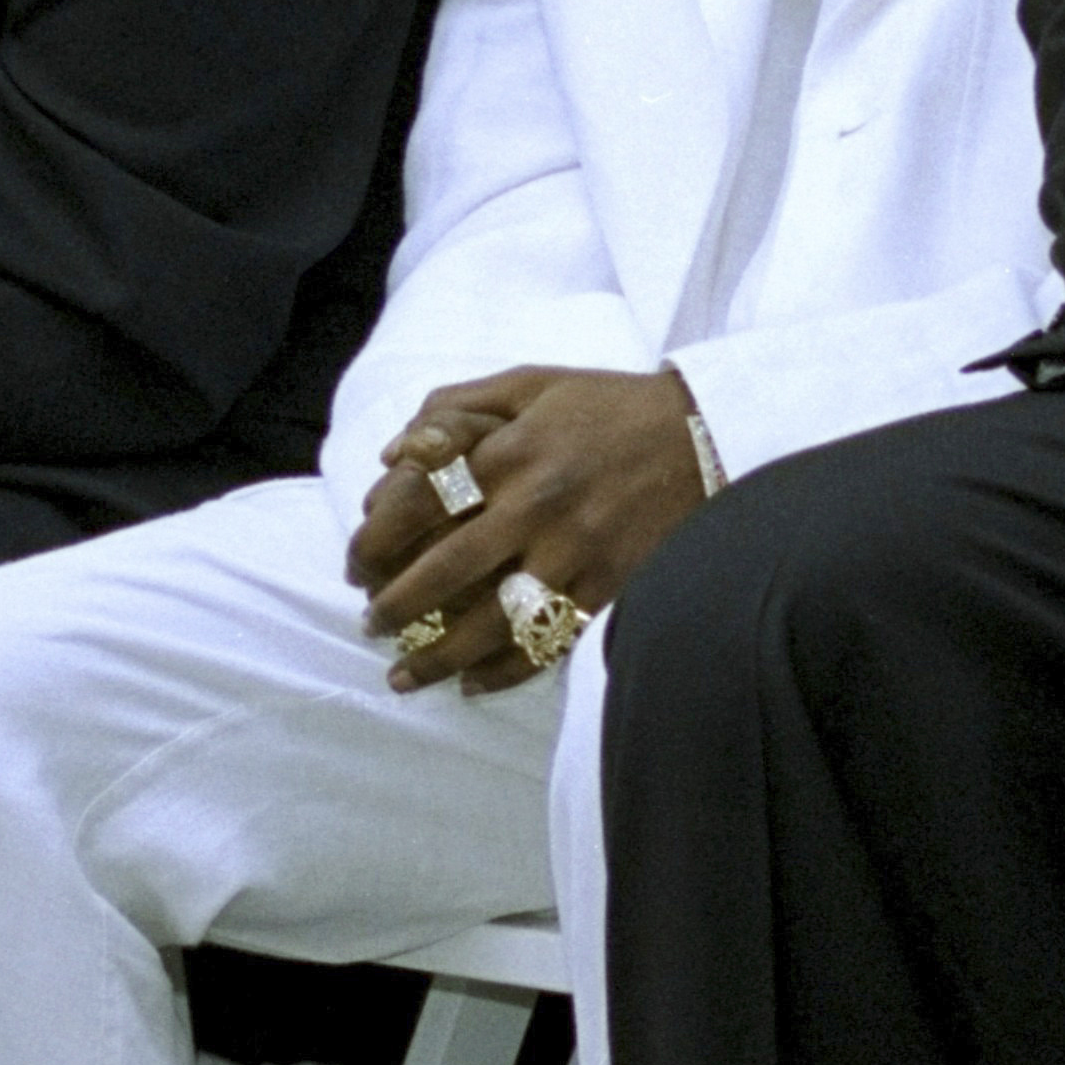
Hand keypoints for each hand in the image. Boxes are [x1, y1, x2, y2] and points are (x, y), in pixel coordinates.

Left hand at [350, 368, 711, 692]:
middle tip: (372, 623)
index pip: (418, 504)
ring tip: (403, 673)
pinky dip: (505, 671)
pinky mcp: (611, 585)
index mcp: (512, 451)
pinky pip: (549, 641)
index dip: (373, 541)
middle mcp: (537, 505)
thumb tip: (393, 450)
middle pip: (444, 572)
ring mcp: (576, 551)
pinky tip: (474, 683)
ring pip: (490, 621)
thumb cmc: (613, 406)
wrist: (707, 433)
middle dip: (395, 608)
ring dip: (436, 657)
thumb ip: (460, 403)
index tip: (356, 565)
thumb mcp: (536, 382)